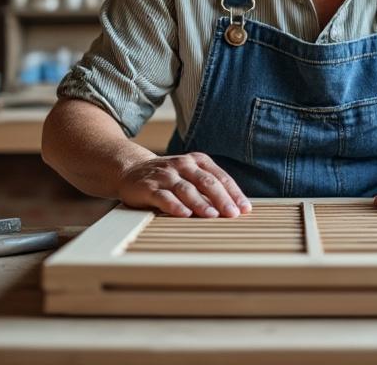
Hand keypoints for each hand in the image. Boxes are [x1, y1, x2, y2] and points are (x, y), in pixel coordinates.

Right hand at [116, 152, 250, 217]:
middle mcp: (182, 165)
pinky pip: (163, 196)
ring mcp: (165, 175)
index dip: (234, 193)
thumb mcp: (191, 175)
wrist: (131, 170)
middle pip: (206, 182)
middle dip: (221, 199)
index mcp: (197, 161)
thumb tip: (235, 208)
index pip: (220, 178)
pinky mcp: (149, 187)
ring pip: (186, 189)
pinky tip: (183, 214)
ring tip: (212, 215)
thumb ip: (209, 188)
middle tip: (232, 214)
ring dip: (200, 203)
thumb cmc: (168, 177)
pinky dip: (174, 205)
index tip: (245, 209)